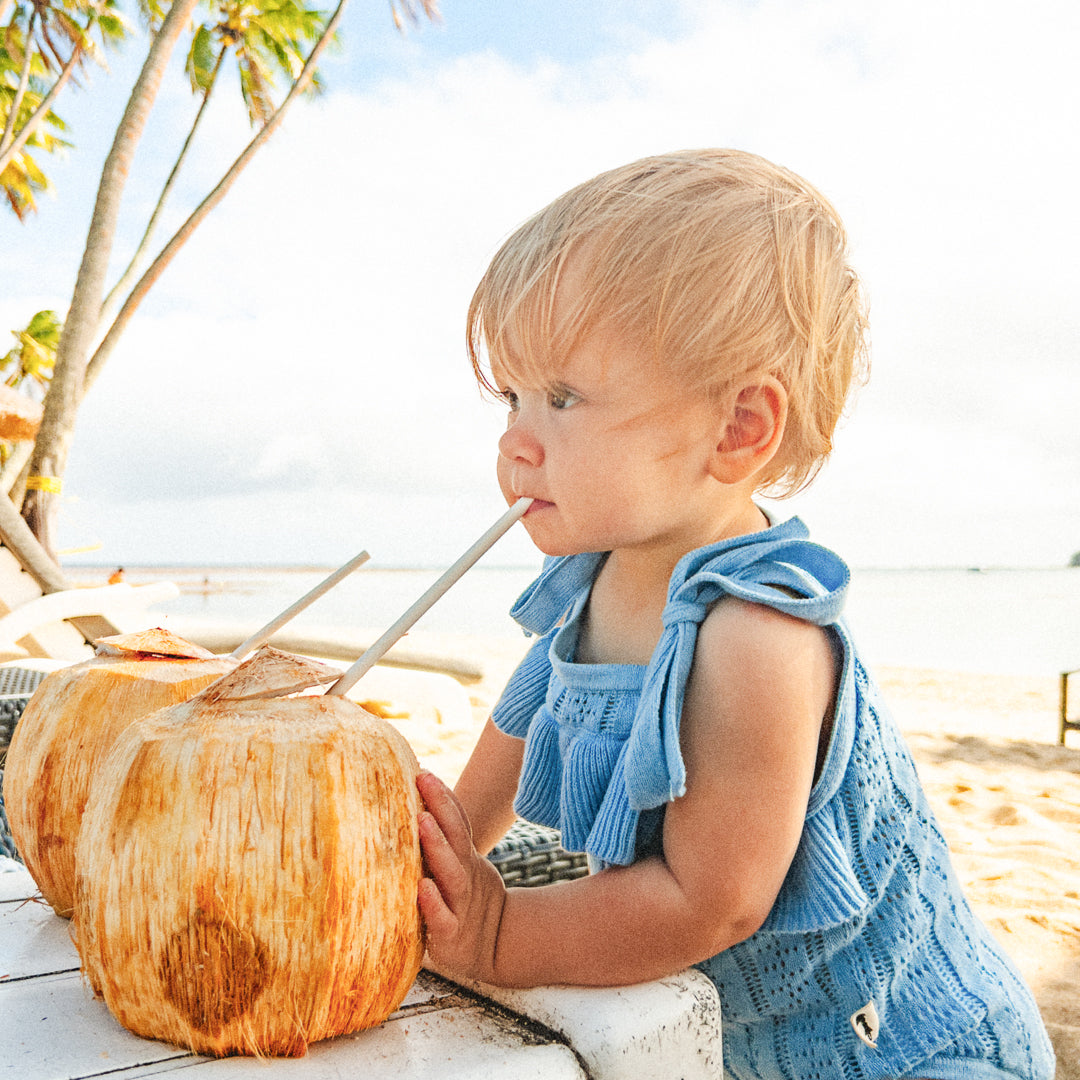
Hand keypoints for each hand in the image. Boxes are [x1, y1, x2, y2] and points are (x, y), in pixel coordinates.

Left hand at [416, 770, 507, 982]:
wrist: (495, 949)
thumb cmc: (465, 903)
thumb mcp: (462, 869)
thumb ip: (441, 845)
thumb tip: (409, 811)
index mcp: (465, 859)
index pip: (458, 822)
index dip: (444, 797)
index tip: (424, 771)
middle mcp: (465, 875)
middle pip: (456, 836)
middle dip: (441, 806)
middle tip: (423, 779)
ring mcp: (461, 904)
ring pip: (452, 872)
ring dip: (437, 846)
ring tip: (421, 821)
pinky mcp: (451, 934)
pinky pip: (443, 918)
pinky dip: (433, 903)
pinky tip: (421, 888)